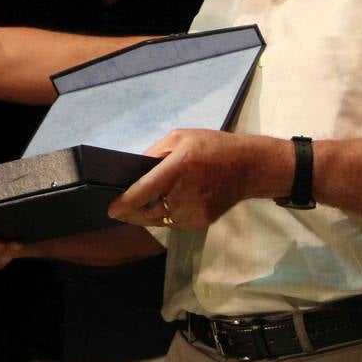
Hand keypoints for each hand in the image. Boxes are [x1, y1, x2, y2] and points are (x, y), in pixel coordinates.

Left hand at [109, 129, 284, 228]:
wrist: (250, 166)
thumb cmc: (212, 146)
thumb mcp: (180, 137)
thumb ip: (154, 153)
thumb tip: (133, 171)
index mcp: (180, 167)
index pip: (144, 191)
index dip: (124, 203)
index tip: (111, 209)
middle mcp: (186, 193)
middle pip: (148, 213)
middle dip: (132, 213)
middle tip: (120, 209)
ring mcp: (196, 211)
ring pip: (160, 221)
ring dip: (147, 216)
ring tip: (138, 207)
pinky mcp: (203, 221)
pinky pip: (175, 224)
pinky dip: (165, 217)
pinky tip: (161, 207)